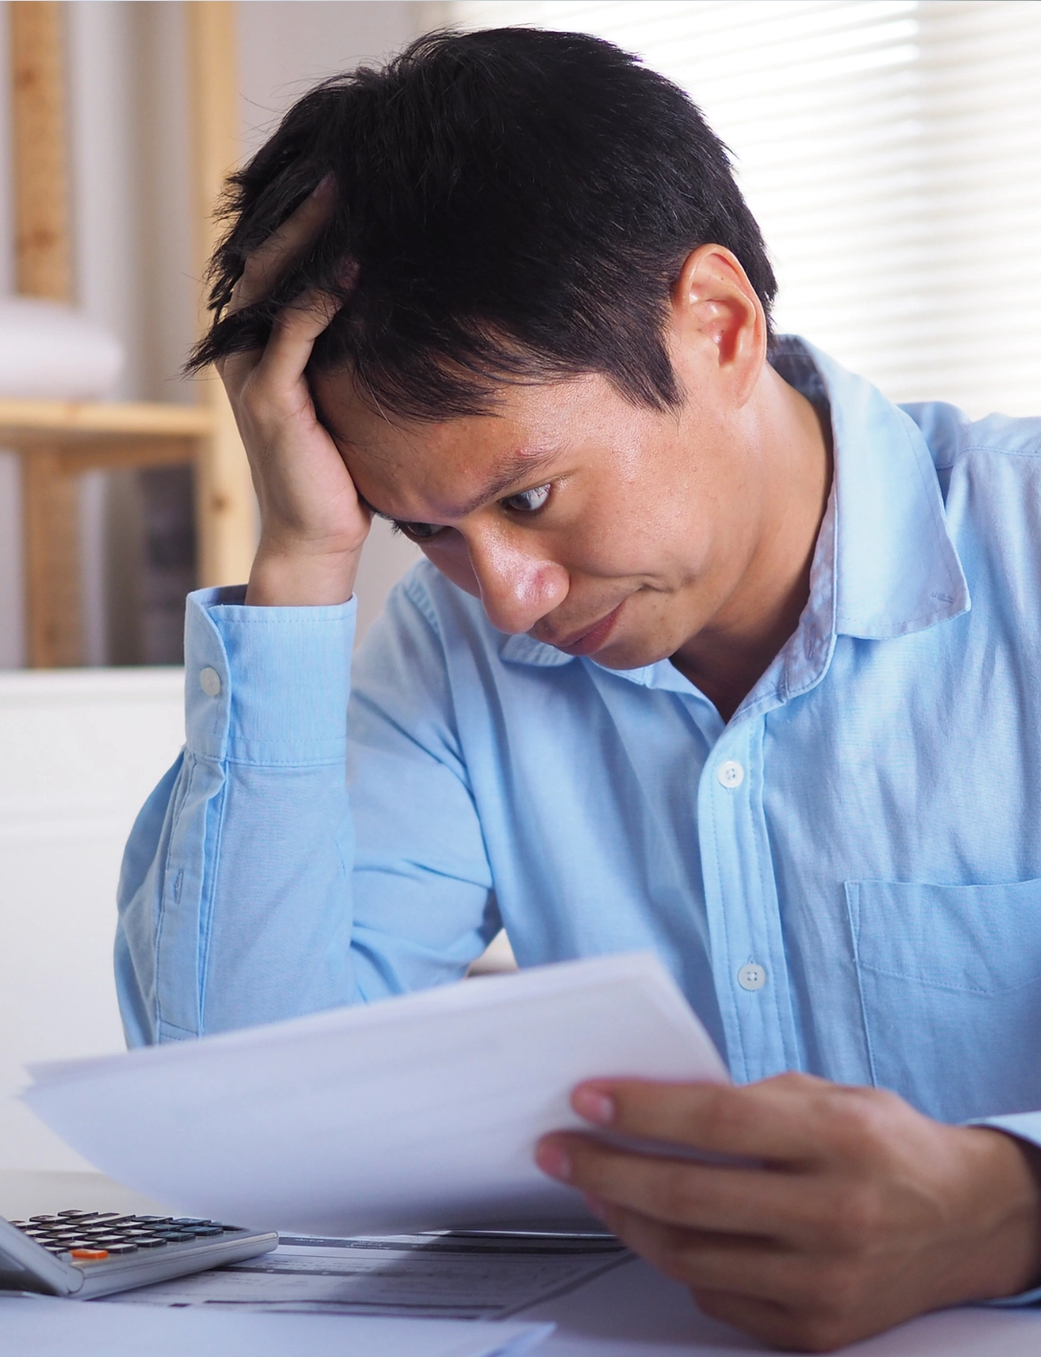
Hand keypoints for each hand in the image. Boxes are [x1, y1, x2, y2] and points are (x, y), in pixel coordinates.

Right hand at [217, 176, 370, 604]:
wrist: (318, 537)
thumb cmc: (341, 471)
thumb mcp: (348, 397)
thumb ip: (350, 350)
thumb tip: (399, 304)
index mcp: (260, 349)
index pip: (273, 270)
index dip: (299, 226)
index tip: (343, 184)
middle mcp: (246, 355)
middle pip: (265, 264)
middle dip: (301, 217)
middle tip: (341, 171)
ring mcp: (254, 377)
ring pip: (273, 290)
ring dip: (308, 242)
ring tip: (343, 198)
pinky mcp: (272, 402)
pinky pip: (293, 336)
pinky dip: (319, 299)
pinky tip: (350, 268)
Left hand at [535, 1073, 1040, 1351]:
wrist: (967, 1223)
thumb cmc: (889, 1145)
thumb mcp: (831, 1096)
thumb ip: (751, 1101)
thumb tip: (656, 1108)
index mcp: (838, 1138)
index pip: (718, 1120)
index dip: (642, 1110)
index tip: (587, 1099)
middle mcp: (833, 1213)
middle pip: (688, 1194)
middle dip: (606, 1169)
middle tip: (559, 1150)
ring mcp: (824, 1282)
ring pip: (689, 1253)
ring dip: (625, 1217)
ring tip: (593, 1186)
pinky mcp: (816, 1330)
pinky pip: (716, 1296)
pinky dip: (676, 1260)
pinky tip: (654, 1228)